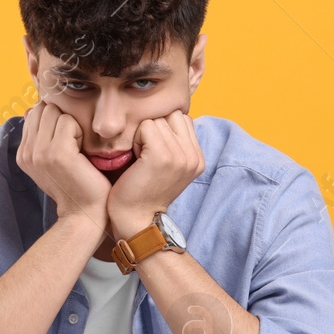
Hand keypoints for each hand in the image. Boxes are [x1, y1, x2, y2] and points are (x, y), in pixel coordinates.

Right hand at [16, 101, 109, 227]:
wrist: (84, 213)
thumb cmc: (76, 185)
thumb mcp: (51, 160)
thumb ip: (40, 136)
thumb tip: (32, 108)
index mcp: (23, 154)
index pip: (34, 113)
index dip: (53, 119)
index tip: (65, 140)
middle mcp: (26, 152)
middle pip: (42, 108)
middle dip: (60, 118)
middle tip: (72, 144)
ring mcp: (39, 152)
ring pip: (54, 112)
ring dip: (70, 125)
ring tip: (76, 148)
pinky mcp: (56, 152)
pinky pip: (67, 121)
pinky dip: (79, 132)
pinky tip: (82, 152)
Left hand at [107, 110, 203, 238]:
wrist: (135, 219)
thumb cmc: (143, 190)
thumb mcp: (169, 166)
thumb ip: (175, 143)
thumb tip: (168, 114)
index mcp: (198, 159)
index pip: (183, 119)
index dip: (164, 128)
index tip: (153, 151)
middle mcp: (194, 157)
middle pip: (172, 115)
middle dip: (155, 127)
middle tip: (145, 152)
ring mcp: (180, 156)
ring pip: (157, 119)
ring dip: (143, 134)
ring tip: (140, 157)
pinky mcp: (162, 156)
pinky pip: (146, 126)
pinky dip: (136, 138)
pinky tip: (135, 158)